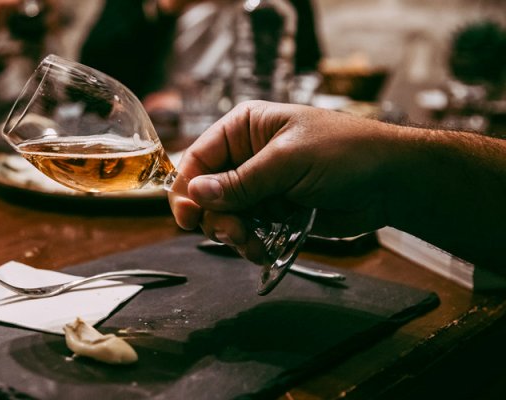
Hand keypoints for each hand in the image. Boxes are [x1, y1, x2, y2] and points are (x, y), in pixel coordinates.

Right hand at [169, 101, 399, 261]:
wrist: (391, 182)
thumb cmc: (345, 153)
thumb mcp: (288, 161)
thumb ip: (240, 182)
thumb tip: (195, 194)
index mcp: (244, 128)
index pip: (198, 157)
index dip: (187, 188)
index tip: (187, 216)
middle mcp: (246, 156)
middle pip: (206, 193)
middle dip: (216, 217)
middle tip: (234, 233)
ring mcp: (260, 186)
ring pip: (224, 217)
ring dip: (234, 235)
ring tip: (254, 244)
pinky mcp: (274, 212)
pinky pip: (246, 232)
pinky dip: (250, 244)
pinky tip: (263, 250)